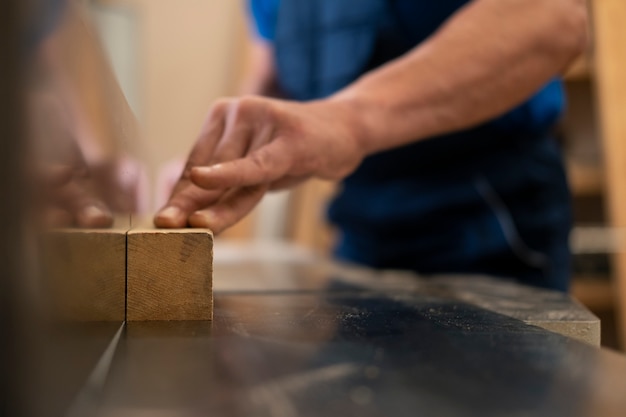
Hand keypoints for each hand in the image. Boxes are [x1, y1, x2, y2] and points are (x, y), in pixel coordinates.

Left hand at [154, 96, 363, 232]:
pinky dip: (231, 174)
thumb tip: (193, 214)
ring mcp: (263, 119)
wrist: (348, 130)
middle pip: (210, 167)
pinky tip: (203, 179)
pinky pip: (257, 163)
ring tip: (192, 228)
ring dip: (213, 206)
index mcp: (225, 116)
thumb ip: (231, 185)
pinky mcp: (289, 137)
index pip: (197, 161)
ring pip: (233, 175)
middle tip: (163, 224)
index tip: (164, 219)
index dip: (180, 193)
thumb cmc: (300, 150)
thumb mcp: (260, 166)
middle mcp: (238, 112)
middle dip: (187, 201)